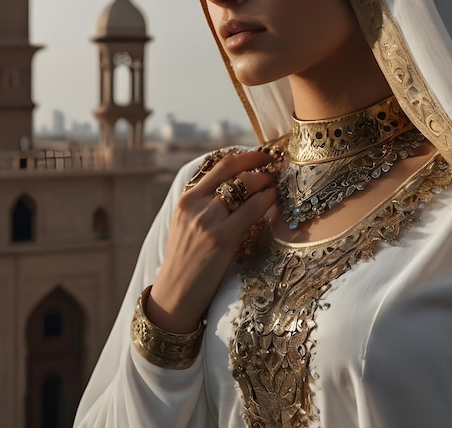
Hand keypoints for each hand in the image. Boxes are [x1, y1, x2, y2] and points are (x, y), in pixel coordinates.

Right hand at [147, 150, 277, 332]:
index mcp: (187, 199)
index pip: (220, 166)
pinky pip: (252, 210)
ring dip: (267, 183)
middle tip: (276, 171)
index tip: (262, 156)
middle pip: (236, 173)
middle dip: (261, 168)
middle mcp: (196, 205)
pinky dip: (267, 201)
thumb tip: (237, 188)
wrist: (175, 294)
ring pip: (246, 188)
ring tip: (276, 186)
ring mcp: (209, 221)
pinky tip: (274, 202)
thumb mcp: (187, 224)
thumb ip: (205, 204)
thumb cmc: (185, 261)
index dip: (246, 157)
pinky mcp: (222, 239)